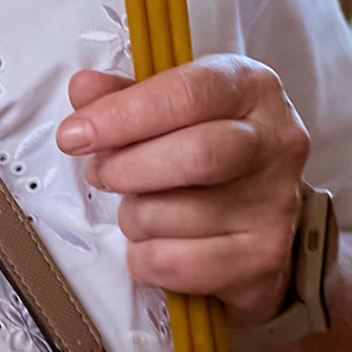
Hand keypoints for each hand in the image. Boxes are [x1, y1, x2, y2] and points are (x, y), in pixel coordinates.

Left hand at [54, 56, 309, 321]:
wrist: (252, 219)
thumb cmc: (203, 149)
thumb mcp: (167, 108)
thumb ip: (123, 95)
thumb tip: (83, 90)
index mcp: (250, 87)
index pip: (188, 94)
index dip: (123, 115)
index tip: (75, 134)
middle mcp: (277, 141)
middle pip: (196, 155)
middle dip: (128, 168)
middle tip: (99, 173)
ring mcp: (276, 204)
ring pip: (177, 214)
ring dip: (135, 215)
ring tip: (138, 207)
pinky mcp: (263, 259)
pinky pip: (176, 263)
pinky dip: (145, 257)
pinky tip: (154, 243)